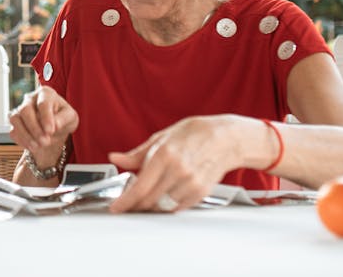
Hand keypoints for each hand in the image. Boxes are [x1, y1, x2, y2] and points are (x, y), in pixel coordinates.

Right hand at [9, 86, 78, 164]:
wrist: (54, 130)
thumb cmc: (63, 119)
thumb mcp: (71, 118)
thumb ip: (64, 119)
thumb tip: (55, 125)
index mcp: (46, 93)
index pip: (43, 103)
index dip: (46, 118)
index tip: (50, 131)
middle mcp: (30, 99)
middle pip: (25, 110)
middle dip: (34, 128)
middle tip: (45, 142)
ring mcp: (19, 109)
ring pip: (15, 119)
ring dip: (26, 135)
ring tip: (38, 146)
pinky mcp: (14, 122)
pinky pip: (13, 131)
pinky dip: (22, 140)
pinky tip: (33, 146)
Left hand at [107, 116, 236, 212]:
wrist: (226, 138)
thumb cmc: (194, 134)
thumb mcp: (161, 138)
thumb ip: (136, 154)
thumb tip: (116, 159)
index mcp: (164, 155)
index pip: (139, 187)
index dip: (125, 201)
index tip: (116, 208)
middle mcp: (178, 171)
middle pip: (150, 200)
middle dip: (135, 205)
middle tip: (127, 203)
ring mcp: (191, 183)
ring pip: (163, 206)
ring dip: (151, 206)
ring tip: (146, 198)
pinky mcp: (201, 192)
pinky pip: (178, 207)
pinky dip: (167, 205)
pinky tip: (164, 195)